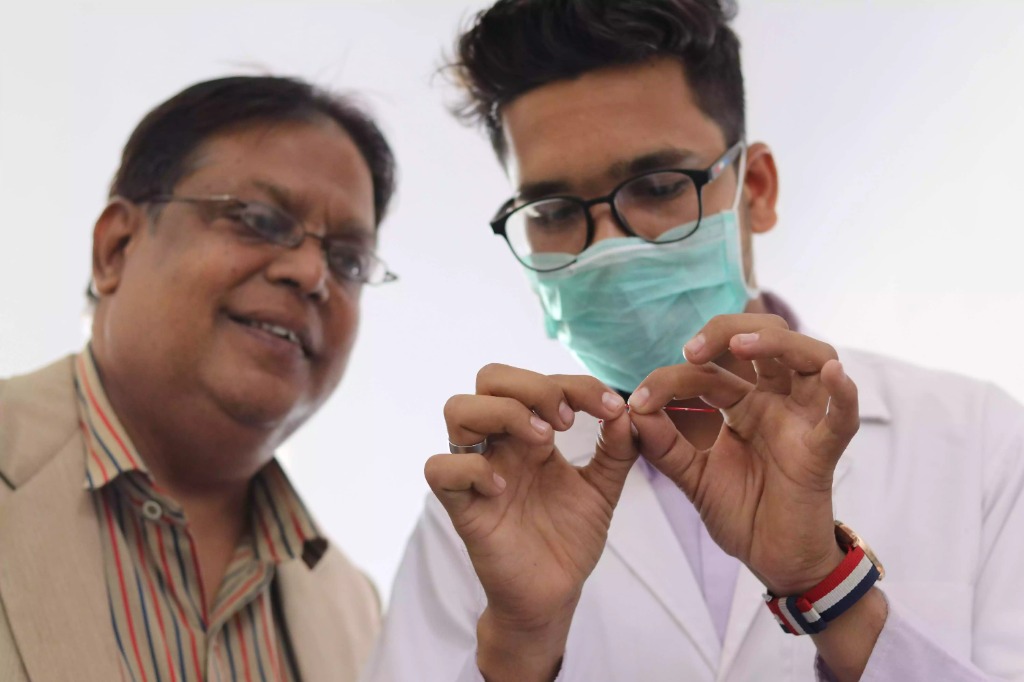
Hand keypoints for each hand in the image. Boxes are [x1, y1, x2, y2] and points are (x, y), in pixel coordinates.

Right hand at [425, 364, 634, 681]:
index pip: (537, 381)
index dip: (576, 385)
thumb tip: (630, 411)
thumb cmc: (568, 538)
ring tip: (542, 442)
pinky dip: (472, 468)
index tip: (612, 408)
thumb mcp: (603, 488)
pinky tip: (504, 486)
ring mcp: (477, 472)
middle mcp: (500, 444)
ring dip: (503, 413)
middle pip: (489, 377)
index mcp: (529, 433)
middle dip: (532, 386)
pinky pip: (441, 469)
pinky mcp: (462, 507)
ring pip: (457, 409)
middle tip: (565, 422)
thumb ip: (617, 449)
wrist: (553, 594)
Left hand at [628, 314, 858, 595]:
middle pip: (768, 339)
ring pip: (811, 359)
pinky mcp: (821, 454)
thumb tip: (632, 410)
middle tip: (692, 351)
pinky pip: (841, 420)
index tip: (639, 400)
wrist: (773, 561)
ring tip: (742, 345)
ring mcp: (802, 423)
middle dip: (729, 331)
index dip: (672, 377)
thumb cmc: (742, 513)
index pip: (712, 368)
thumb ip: (663, 444)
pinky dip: (843, 395)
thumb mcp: (692, 475)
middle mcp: (777, 402)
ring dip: (778, 343)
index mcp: (745, 403)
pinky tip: (834, 374)